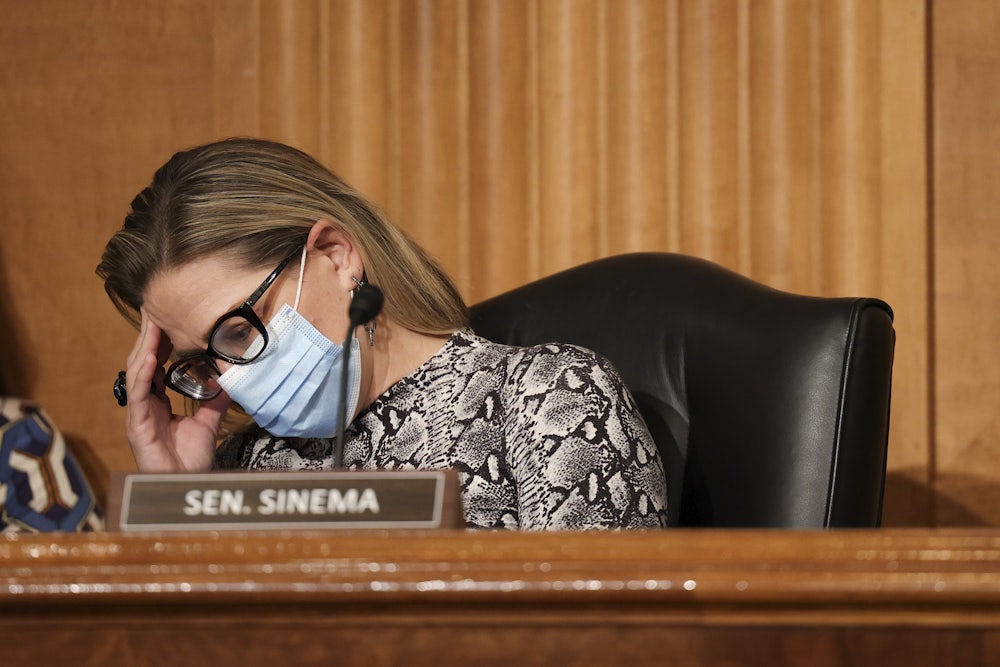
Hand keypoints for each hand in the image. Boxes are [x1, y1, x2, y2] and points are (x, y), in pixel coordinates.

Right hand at [123, 310, 230, 471]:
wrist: (185, 484)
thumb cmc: (190, 460)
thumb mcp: (207, 423)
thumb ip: (214, 402)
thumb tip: (228, 380)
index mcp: (158, 402)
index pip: (155, 365)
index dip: (159, 342)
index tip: (167, 319)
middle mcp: (145, 404)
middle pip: (143, 363)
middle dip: (149, 337)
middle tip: (155, 310)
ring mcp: (139, 414)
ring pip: (137, 373)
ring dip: (145, 348)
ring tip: (153, 325)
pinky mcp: (137, 425)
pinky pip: (139, 394)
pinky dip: (144, 374)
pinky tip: (150, 357)